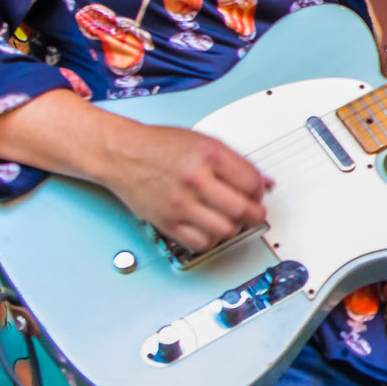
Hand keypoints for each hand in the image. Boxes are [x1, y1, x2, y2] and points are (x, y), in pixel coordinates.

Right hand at [100, 123, 270, 253]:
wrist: (121, 153)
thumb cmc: (160, 146)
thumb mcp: (204, 142)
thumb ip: (237, 163)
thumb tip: (265, 183)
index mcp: (209, 155)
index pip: (252, 182)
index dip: (260, 192)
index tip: (257, 195)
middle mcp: (196, 179)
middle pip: (243, 210)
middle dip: (255, 214)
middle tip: (253, 213)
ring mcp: (181, 203)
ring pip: (226, 230)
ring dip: (234, 228)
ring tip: (230, 220)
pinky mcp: (167, 222)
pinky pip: (201, 243)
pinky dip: (212, 240)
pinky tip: (210, 229)